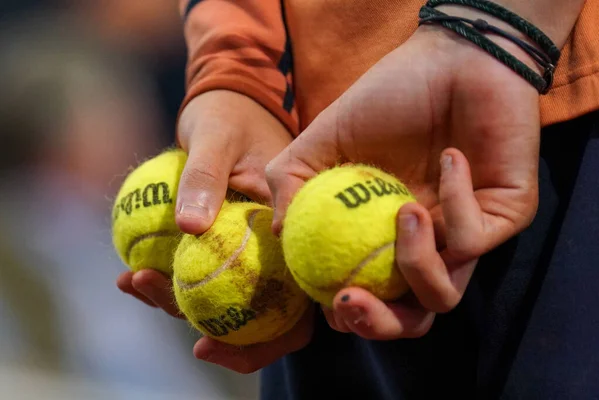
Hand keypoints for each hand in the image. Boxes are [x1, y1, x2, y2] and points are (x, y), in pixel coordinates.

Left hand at [118, 90, 314, 370]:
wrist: (226, 101)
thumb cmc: (229, 114)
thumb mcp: (216, 137)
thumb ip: (207, 177)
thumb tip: (191, 228)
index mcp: (293, 232)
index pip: (289, 306)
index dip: (258, 343)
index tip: (204, 345)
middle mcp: (277, 249)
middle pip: (253, 313)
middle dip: (201, 325)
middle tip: (149, 292)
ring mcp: (250, 248)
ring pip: (220, 295)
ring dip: (175, 299)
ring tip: (132, 281)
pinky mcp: (224, 242)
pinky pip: (197, 270)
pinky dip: (166, 276)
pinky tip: (129, 273)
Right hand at [266, 25, 539, 339]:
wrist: (452, 58)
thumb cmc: (387, 99)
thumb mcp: (322, 139)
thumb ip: (292, 182)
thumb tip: (277, 231)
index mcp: (379, 235)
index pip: (367, 294)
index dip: (346, 312)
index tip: (327, 297)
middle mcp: (422, 245)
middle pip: (408, 318)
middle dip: (377, 325)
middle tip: (350, 302)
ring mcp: (463, 235)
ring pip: (443, 295)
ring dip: (414, 264)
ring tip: (403, 211)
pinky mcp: (504, 218)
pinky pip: (474, 238)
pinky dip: (454, 200)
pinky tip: (448, 157)